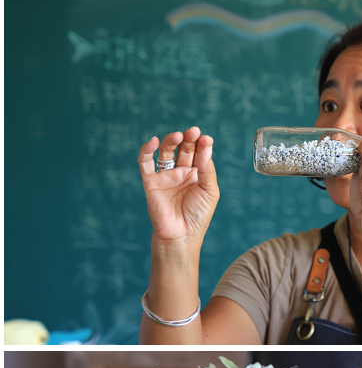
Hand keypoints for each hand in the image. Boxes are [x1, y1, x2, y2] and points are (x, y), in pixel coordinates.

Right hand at [138, 127, 219, 244]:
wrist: (181, 235)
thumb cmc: (198, 215)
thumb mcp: (210, 191)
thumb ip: (207, 169)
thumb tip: (206, 147)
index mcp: (197, 174)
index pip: (199, 152)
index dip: (203, 144)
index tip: (207, 139)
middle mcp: (181, 172)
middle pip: (184, 148)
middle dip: (189, 139)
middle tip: (193, 132)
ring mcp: (166, 176)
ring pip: (166, 151)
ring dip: (171, 141)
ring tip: (179, 136)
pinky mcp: (151, 181)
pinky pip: (145, 162)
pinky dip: (146, 150)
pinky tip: (153, 141)